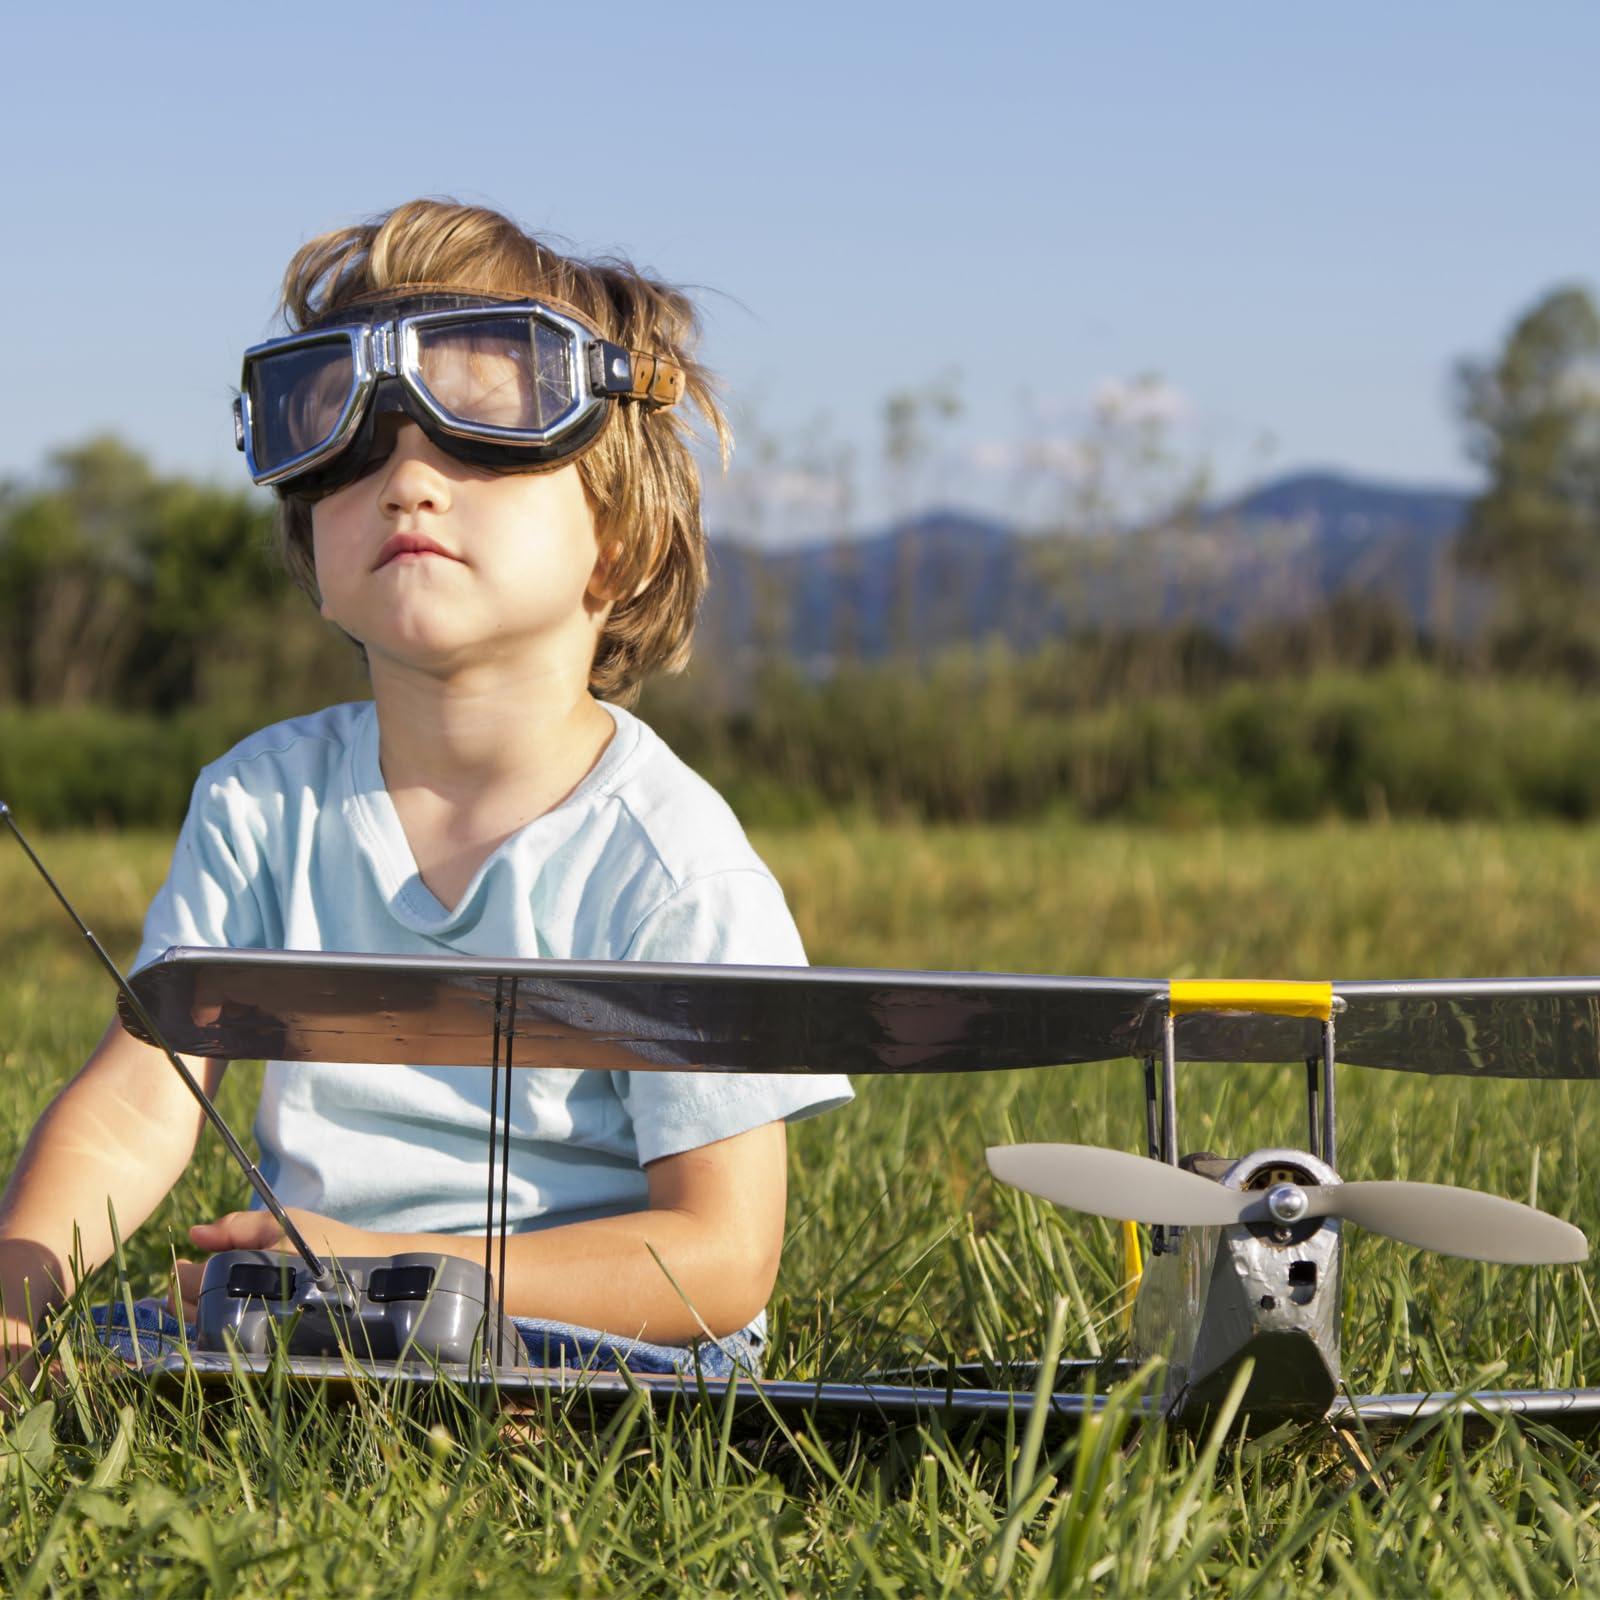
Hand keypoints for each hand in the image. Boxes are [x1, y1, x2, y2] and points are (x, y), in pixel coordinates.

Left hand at [171, 1208, 379, 1321]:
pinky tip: (226, 1316)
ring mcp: (257, 1335)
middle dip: (185, 1297)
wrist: (374, 1282)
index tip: (181, 1266)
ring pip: (209, 1330)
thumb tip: (195, 1234)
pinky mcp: (271, 1350)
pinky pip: (231, 1341)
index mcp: (245, 1274)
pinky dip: (221, 1328)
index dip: (182, 1274)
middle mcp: (246, 1309)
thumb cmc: (329, 1245)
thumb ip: (238, 1226)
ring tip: (205, 1299)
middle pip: (195, 1311)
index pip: (193, 1281)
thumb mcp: (286, 1222)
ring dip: (200, 1315)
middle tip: (188, 1282)